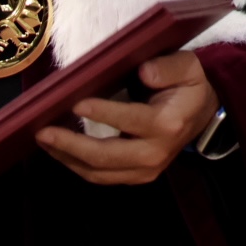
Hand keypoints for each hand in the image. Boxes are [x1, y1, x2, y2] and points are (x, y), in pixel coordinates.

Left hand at [36, 51, 219, 184]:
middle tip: (43, 132)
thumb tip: (143, 72)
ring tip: (44, 140)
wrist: (201, 115)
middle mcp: (156, 153)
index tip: (76, 102)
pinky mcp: (136, 178)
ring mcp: (145, 170)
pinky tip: (60, 150)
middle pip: (106, 156)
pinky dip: (77, 165)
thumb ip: (167, 67)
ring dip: (67, 158)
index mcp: (168, 124)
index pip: (130, 120)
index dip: (102, 113)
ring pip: (98, 172)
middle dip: (71, 145)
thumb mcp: (188, 67)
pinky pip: (100, 176)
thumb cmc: (188, 87)